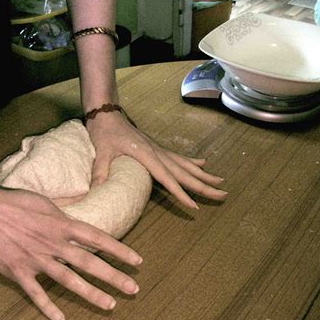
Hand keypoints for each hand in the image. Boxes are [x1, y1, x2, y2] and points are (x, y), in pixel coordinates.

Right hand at [0, 188, 141, 319]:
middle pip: (89, 262)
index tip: (136, 261)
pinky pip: (36, 293)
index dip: (119, 250)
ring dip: (91, 294)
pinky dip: (48, 307)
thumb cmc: (12, 201)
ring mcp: (36, 259)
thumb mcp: (43, 203)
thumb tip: (77, 226)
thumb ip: (62, 217)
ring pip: (69, 280)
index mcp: (61, 224)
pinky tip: (61, 319)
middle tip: (133, 289)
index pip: (97, 238)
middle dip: (114, 277)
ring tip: (110, 305)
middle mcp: (53, 243)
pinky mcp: (17, 271)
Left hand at [86, 111, 227, 208]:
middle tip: (222, 194)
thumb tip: (97, 191)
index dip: (181, 193)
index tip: (195, 206)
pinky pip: (179, 158)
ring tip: (220, 182)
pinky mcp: (157, 148)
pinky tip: (204, 164)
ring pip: (185, 165)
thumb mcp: (101, 151)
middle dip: (203, 185)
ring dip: (203, 174)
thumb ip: (100, 170)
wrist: (107, 113)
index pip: (167, 178)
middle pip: (184, 172)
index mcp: (146, 154)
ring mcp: (159, 150)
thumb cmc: (104, 131)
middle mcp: (157, 152)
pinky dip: (192, 163)